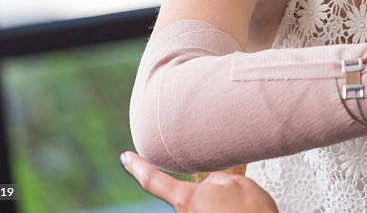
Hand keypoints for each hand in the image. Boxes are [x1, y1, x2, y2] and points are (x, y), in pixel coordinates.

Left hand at [121, 151, 277, 212]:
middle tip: (233, 199)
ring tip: (240, 210)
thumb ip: (215, 180)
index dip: (138, 167)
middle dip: (208, 192)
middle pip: (188, 196)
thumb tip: (209, 186)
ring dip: (219, 206)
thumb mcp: (238, 184)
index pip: (154, 180)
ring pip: (203, 208)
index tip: (126, 158)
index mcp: (188, 199)